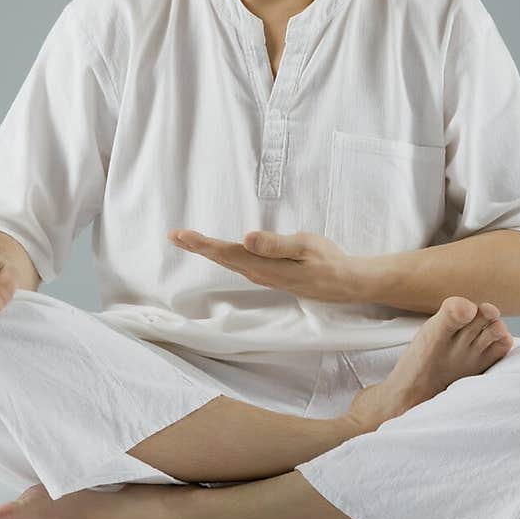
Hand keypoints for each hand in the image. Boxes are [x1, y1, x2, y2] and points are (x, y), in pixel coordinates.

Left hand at [168, 227, 354, 302]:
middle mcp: (259, 274)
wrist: (346, 283)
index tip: (179, 235)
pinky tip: (222, 252)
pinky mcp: (272, 275)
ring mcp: (265, 276)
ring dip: (209, 251)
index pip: (225, 253)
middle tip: (174, 236)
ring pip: (230, 262)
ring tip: (190, 241)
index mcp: (263, 266)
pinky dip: (225, 256)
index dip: (201, 244)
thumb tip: (246, 239)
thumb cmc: (328, 261)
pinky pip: (241, 265)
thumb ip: (275, 245)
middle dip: (197, 247)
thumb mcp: (304, 247)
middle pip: (223, 259)